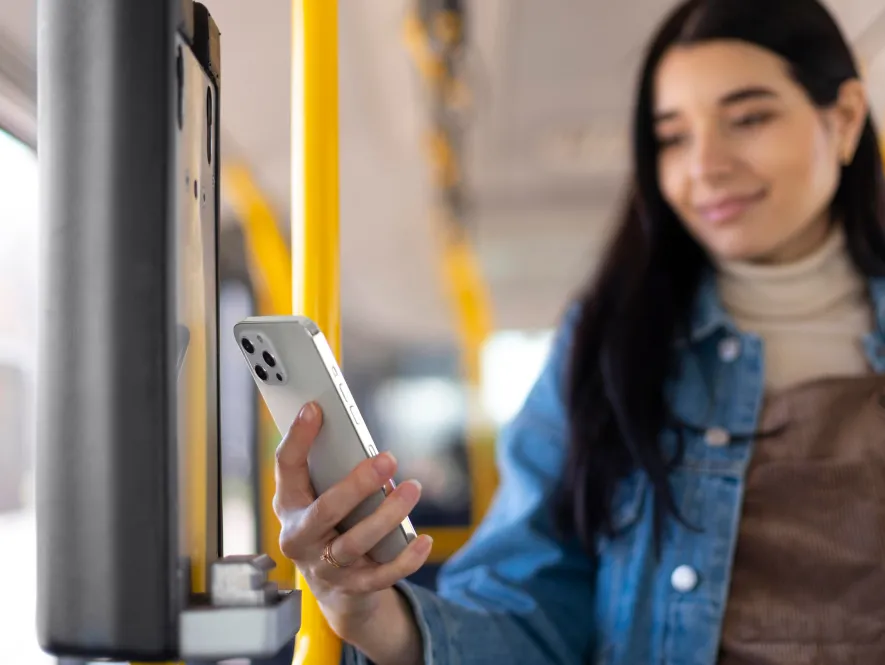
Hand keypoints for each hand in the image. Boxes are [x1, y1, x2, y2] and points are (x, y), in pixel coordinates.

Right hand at [273, 402, 432, 660]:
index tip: (314, 407)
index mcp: (289, 504)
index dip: (297, 438)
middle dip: (357, 484)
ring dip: (387, 515)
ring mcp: (324, 566)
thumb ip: (332, 467)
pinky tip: (423, 540)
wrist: (333, 585)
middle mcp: (300, 537)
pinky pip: (381, 575)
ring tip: (412, 489)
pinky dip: (405, 558)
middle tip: (388, 459)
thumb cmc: (331, 522)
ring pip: (355, 542)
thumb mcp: (321, 494)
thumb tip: (358, 438)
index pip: (286, 467)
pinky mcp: (352, 587)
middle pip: (326, 511)